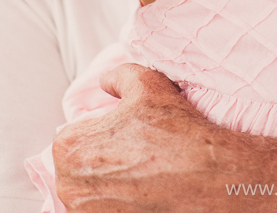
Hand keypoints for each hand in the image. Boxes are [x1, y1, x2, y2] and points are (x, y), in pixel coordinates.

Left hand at [52, 64, 229, 211]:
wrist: (207, 178)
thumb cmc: (175, 133)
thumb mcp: (147, 84)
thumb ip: (118, 77)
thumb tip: (107, 82)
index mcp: (69, 147)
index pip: (76, 134)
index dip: (102, 131)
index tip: (123, 134)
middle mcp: (69, 186)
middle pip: (80, 166)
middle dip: (102, 159)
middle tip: (133, 153)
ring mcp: (86, 211)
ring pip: (91, 190)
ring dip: (109, 182)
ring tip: (140, 173)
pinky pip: (105, 208)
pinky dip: (119, 200)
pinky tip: (142, 190)